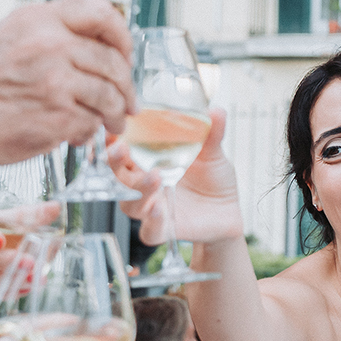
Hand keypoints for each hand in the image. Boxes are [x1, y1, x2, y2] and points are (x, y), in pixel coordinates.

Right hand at [0, 0, 134, 165]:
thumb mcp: (10, 36)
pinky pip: (90, 124)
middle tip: (128, 101)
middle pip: (113, 62)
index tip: (126, 55)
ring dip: (114, 114)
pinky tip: (78, 135)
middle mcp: (51, 45)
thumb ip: (52, 35)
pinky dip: (89, 133)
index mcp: (40, 19)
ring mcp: (56, 82)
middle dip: (126, 87)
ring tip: (112, 122)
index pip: (102, 14)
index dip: (122, 37)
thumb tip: (98, 51)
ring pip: (109, 96)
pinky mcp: (56, 118)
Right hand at [108, 109, 243, 244]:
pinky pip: (150, 230)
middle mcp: (144, 185)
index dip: (111, 140)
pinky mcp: (163, 229)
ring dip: (138, 189)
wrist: (229, 211)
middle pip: (118, 176)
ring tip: (153, 176)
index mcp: (148, 161)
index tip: (111, 127)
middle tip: (120, 149)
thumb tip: (217, 110)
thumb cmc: (212, 178)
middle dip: (114, 162)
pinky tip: (159, 207)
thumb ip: (211, 133)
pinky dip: (152, 220)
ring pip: (130, 204)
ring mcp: (151, 208)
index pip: (121, 150)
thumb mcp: (213, 153)